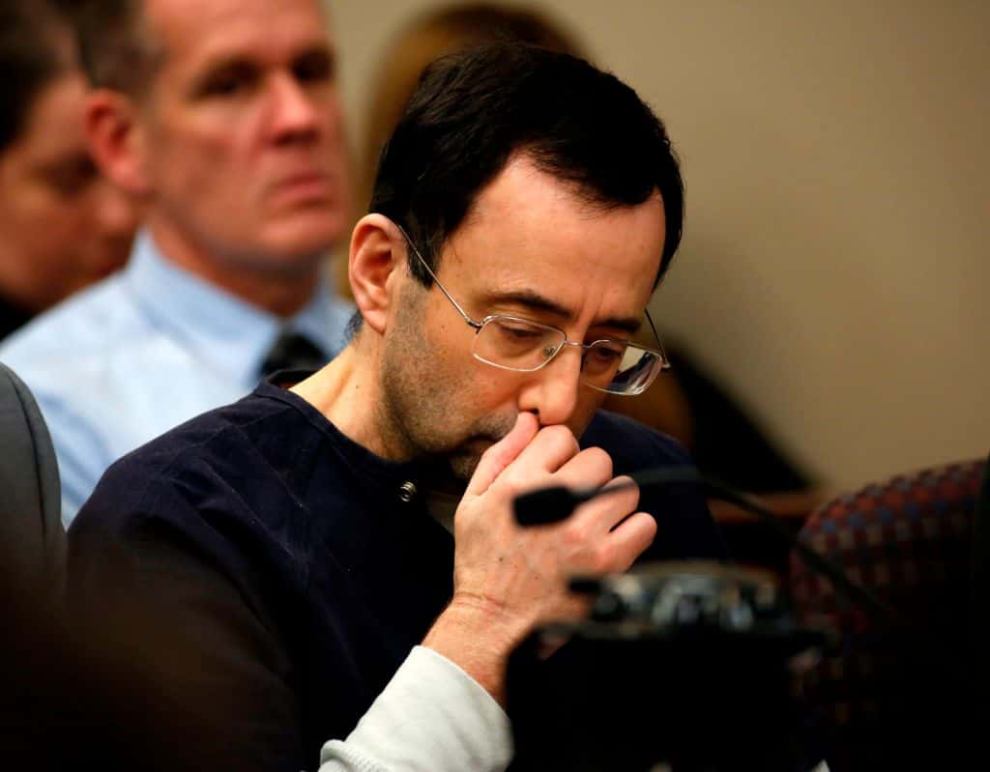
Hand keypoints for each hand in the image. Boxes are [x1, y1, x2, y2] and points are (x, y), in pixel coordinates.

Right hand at [423, 412, 656, 700]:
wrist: (494, 623)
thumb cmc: (481, 563)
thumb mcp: (472, 502)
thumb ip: (501, 455)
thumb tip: (529, 419)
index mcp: (520, 482)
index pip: (561, 436)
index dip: (559, 455)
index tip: (554, 476)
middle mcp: (555, 501)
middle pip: (598, 458)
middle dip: (588, 477)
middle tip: (574, 503)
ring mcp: (584, 531)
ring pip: (626, 488)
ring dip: (613, 503)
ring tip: (593, 523)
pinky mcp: (607, 561)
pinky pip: (644, 524)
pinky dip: (633, 531)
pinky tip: (611, 542)